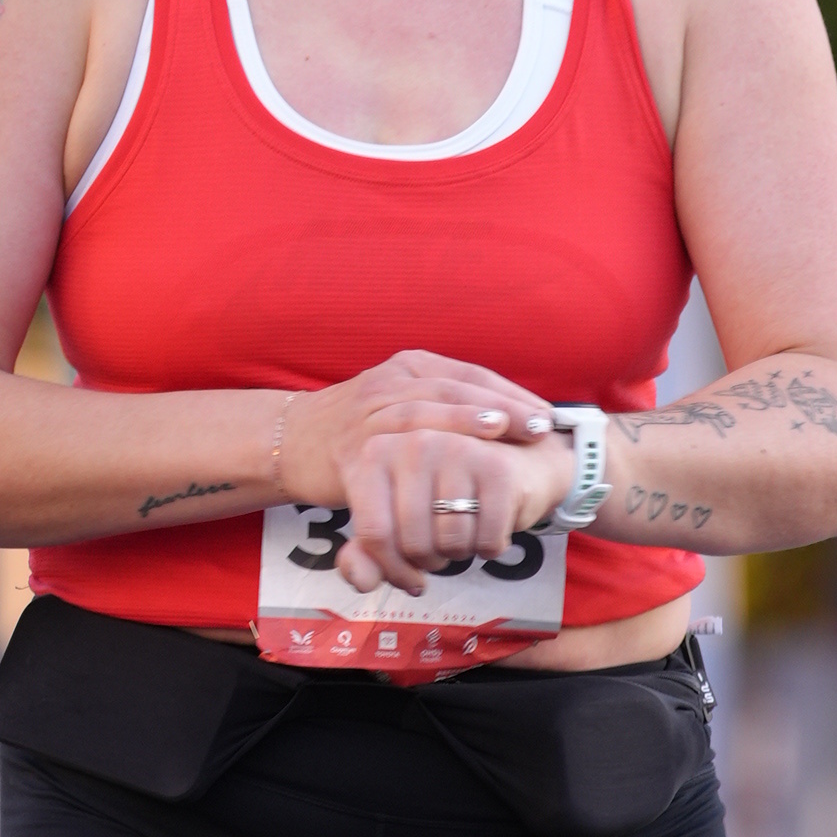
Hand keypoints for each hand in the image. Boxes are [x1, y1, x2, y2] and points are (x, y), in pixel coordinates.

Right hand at [272, 355, 552, 496]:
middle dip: (499, 406)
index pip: (471, 375)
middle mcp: (389, 382)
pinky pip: (390, 452)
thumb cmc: (361, 429)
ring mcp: (367, 413)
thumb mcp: (404, 403)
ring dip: (466, 420)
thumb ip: (447, 406)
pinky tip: (448, 470)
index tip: (546, 417)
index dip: (511, 394)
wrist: (290, 442)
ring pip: (424, 410)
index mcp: (410, 366)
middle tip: (538, 428)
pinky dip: (424, 463)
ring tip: (503, 432)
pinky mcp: (351, 450)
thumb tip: (512, 422)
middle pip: (453, 388)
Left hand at [327, 417, 574, 595]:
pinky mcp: (498, 469)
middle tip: (442, 548)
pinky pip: (486, 541)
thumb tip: (362, 581)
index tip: (410, 578)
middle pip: (412, 544)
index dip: (392, 570)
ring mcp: (457, 450)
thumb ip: (365, 556)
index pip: (373, 535)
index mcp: (377, 453)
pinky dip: (490, 548)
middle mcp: (415, 443)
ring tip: (465, 532)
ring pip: (450, 543)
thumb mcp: (397, 522)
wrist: (518, 465)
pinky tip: (491, 526)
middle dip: (431, 562)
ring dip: (461, 554)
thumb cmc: (446, 496)